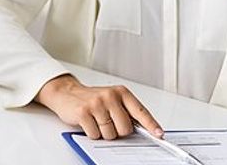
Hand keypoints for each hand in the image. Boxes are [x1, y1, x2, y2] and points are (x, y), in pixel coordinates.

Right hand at [34, 74, 162, 139]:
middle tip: (108, 123)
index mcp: (121, 92)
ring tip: (96, 121)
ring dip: (103, 133)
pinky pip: (95, 134)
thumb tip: (144, 129)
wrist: (67, 93)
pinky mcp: (83, 112)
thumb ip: (127, 111)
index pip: (140, 111)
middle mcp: (110, 96)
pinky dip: (92, 133)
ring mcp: (96, 103)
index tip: (159, 134)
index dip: (151, 125)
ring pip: (110, 134)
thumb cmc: (92, 99)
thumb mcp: (113, 100)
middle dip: (117, 131)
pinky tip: (88, 123)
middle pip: (125, 128)